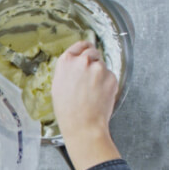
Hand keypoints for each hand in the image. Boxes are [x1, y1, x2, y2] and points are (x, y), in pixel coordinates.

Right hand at [52, 41, 120, 169]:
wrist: (83, 124)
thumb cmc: (67, 110)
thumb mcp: (58, 85)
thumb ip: (68, 70)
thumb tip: (76, 64)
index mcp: (66, 62)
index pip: (80, 45)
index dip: (84, 48)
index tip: (87, 49)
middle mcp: (83, 61)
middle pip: (93, 52)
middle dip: (93, 61)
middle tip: (90, 75)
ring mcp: (99, 68)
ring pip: (102, 66)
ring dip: (99, 74)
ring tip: (92, 91)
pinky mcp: (112, 77)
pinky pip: (110, 76)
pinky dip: (107, 84)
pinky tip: (99, 95)